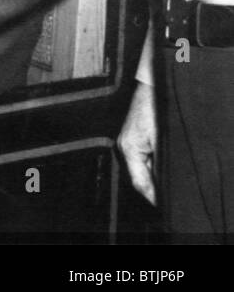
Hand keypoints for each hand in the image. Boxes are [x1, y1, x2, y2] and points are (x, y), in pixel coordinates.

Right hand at [118, 82, 156, 205]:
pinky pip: (141, 158)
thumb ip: (159, 163)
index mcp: (128, 148)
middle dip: (153, 187)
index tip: (162, 205)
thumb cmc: (153, 106)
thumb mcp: (161, 138)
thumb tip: (162, 184)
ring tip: (165, 181)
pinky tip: (161, 165)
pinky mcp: (132, 137)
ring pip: (141, 168)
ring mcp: (126, 141)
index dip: (152, 197)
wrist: (150, 86)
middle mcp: (124, 146)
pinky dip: (151, 164)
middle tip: (167, 195)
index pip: (139, 182)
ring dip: (153, 176)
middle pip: (139, 176)